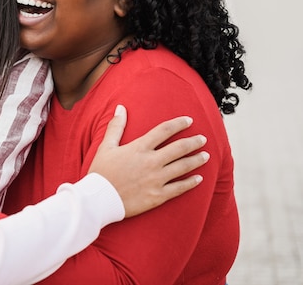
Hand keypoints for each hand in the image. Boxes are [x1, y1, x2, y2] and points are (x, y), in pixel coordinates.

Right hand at [89, 105, 208, 217]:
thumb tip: (120, 107)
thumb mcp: (105, 146)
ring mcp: (156, 179)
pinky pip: (179, 188)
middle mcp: (151, 162)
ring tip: (206, 156)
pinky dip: (191, 183)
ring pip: (183, 167)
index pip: (164, 130)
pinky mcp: (158, 196)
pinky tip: (199, 179)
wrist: (99, 199)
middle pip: (179, 148)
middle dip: (193, 142)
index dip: (179, 124)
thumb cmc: (100, 172)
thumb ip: (116, 126)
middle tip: (203, 139)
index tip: (189, 121)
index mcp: (139, 148)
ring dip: (196, 160)